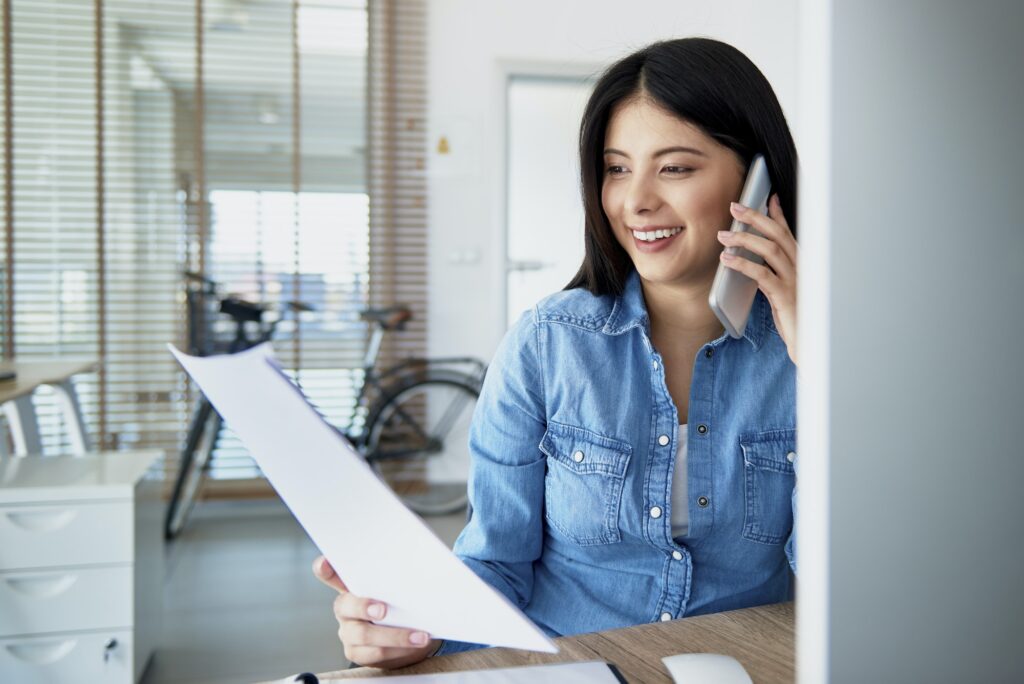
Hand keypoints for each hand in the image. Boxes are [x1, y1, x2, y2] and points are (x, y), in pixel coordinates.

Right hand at [312, 555, 440, 667]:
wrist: (404, 634)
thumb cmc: (399, 603)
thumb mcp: (397, 586)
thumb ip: (400, 576)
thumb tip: (428, 567)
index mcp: (350, 585)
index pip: (331, 573)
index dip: (325, 568)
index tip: (326, 562)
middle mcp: (345, 607)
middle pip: (345, 605)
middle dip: (364, 606)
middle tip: (383, 609)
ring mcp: (349, 631)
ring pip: (364, 635)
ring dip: (395, 635)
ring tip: (419, 635)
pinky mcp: (357, 652)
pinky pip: (376, 654)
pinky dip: (398, 650)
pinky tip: (414, 645)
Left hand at [718, 194, 798, 366]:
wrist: (809, 344)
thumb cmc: (797, 319)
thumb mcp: (783, 293)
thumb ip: (772, 276)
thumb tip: (753, 262)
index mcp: (803, 265)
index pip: (789, 233)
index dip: (777, 214)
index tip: (766, 198)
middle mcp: (802, 268)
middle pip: (778, 235)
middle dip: (756, 217)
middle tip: (736, 207)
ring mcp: (796, 281)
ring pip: (770, 250)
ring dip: (745, 239)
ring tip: (724, 235)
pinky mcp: (785, 296)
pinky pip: (762, 274)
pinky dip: (742, 263)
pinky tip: (727, 259)